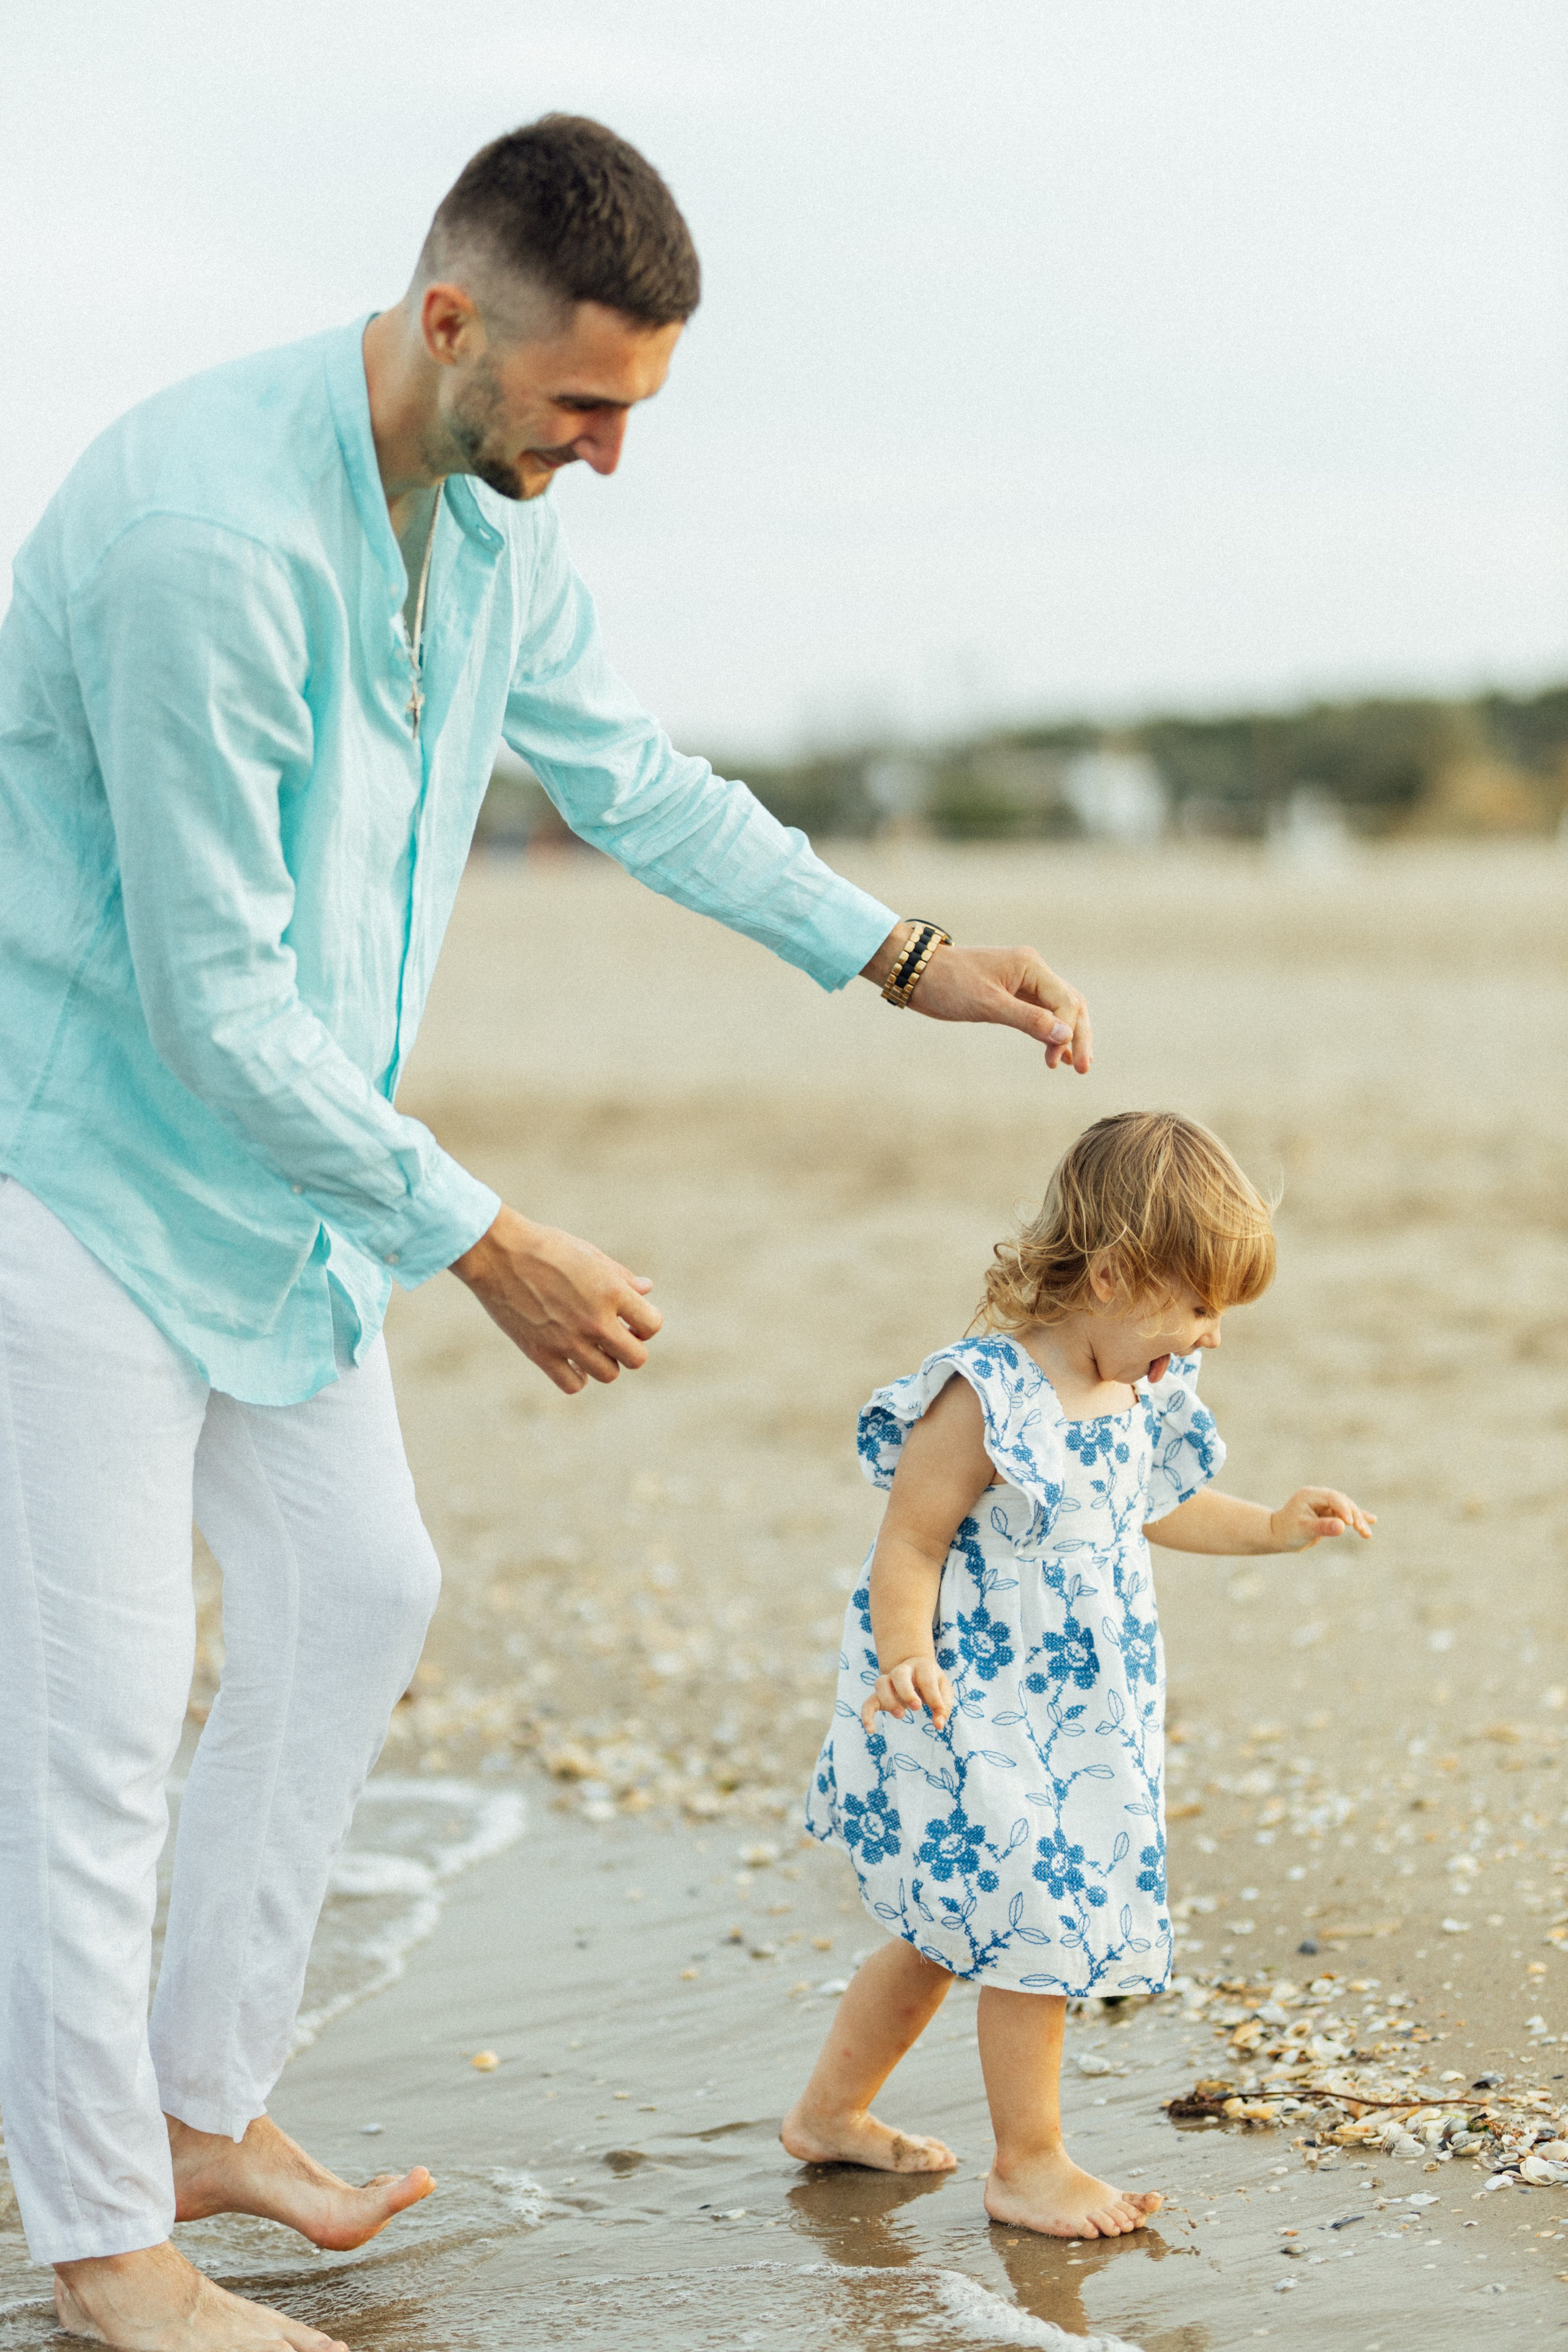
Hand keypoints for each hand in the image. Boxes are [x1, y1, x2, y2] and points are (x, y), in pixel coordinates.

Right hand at [450, 1207, 661, 1394]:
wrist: (497, 1253)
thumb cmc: (545, 1247)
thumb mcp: (590, 1254)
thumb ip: (621, 1276)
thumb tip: (646, 1290)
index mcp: (611, 1292)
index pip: (652, 1325)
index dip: (646, 1323)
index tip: (632, 1318)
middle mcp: (594, 1321)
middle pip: (637, 1358)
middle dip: (631, 1347)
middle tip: (616, 1335)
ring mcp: (568, 1341)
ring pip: (608, 1374)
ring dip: (606, 1361)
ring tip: (593, 1345)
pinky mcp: (541, 1354)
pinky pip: (573, 1385)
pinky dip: (578, 1377)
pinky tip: (573, 1360)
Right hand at [860, 1654, 954, 1733]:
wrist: (915, 1670)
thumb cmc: (932, 1683)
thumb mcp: (943, 1690)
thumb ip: (943, 1706)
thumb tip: (939, 1725)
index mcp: (922, 1667)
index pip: (926, 1680)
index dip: (933, 1697)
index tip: (938, 1711)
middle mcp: (903, 1670)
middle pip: (899, 1674)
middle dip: (907, 1692)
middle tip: (916, 1707)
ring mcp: (889, 1681)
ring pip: (880, 1684)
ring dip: (889, 1701)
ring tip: (901, 1715)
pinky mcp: (879, 1695)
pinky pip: (868, 1702)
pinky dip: (867, 1715)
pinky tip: (871, 1730)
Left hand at [861, 929, 1091, 1071]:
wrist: (917, 973)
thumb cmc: (949, 984)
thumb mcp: (988, 1005)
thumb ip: (1028, 1020)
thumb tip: (1066, 1036)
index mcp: (1030, 965)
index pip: (1065, 1001)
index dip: (1070, 1032)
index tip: (1061, 1061)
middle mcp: (1032, 971)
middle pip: (1070, 1004)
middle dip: (1079, 1035)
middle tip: (1084, 1070)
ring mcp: (1023, 982)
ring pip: (1058, 1010)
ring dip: (1068, 1036)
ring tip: (1077, 1065)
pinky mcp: (1012, 994)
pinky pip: (1040, 1013)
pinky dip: (1051, 1033)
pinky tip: (1059, 1054)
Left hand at [1268, 1488, 1375, 1551]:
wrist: (1278, 1536)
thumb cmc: (1287, 1532)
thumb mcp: (1304, 1530)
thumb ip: (1323, 1527)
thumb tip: (1343, 1527)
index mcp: (1310, 1495)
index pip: (1333, 1498)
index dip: (1344, 1509)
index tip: (1351, 1524)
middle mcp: (1318, 1496)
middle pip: (1343, 1502)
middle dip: (1355, 1517)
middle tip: (1363, 1532)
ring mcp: (1324, 1503)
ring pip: (1347, 1508)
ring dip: (1358, 1520)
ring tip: (1367, 1534)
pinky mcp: (1329, 1512)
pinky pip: (1345, 1514)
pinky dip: (1357, 1518)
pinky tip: (1372, 1520)